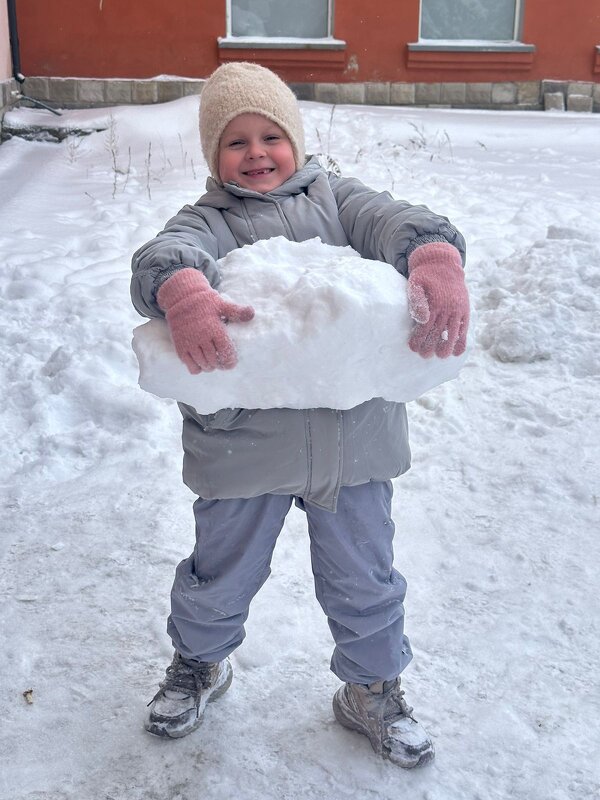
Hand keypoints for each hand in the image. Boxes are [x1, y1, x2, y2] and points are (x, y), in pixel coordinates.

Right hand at [157, 268, 253, 373]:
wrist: (181, 298)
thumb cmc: (204, 302)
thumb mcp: (222, 304)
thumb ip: (237, 311)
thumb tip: (252, 313)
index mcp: (214, 329)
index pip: (226, 352)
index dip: (230, 361)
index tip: (232, 363)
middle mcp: (201, 338)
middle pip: (215, 361)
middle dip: (220, 364)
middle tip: (221, 362)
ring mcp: (189, 343)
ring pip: (204, 365)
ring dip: (210, 367)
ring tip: (212, 362)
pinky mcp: (180, 347)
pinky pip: (191, 367)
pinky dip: (198, 368)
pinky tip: (200, 362)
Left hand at [407, 243, 468, 357]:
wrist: (443, 263)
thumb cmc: (424, 275)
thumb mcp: (415, 283)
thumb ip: (417, 300)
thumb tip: (422, 319)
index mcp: (435, 302)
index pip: (425, 326)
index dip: (419, 339)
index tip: (413, 348)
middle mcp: (448, 307)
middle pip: (439, 332)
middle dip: (431, 346)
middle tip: (425, 356)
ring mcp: (458, 309)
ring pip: (452, 332)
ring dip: (447, 346)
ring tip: (441, 356)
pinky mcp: (465, 310)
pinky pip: (464, 328)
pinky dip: (461, 340)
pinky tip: (457, 352)